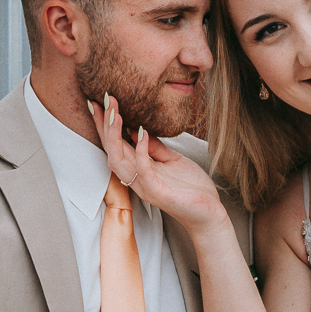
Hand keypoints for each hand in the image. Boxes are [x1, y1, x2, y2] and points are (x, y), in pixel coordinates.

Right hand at [88, 93, 228, 236]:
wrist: (208, 212)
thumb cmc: (190, 187)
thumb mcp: (172, 160)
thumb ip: (155, 147)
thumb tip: (138, 129)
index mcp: (139, 169)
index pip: (116, 144)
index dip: (106, 124)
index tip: (101, 101)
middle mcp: (137, 178)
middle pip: (111, 150)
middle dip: (106, 124)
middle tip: (104, 99)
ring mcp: (146, 186)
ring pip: (119, 161)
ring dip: (115, 136)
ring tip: (116, 113)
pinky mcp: (158, 193)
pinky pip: (144, 171)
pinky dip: (141, 151)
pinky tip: (142, 132)